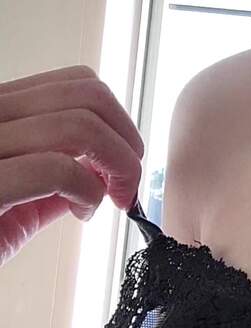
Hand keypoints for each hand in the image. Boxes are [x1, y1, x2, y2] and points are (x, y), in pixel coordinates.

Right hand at [0, 64, 144, 265]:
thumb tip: (102, 170)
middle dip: (127, 141)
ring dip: (117, 167)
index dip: (117, 121)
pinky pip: (58, 168)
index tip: (120, 162)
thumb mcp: (17, 200)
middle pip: (87, 96)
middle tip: (126, 185)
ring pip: (80, 126)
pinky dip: (90, 192)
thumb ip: (54, 178)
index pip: (76, 84)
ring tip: (106, 201)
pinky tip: (82, 213)